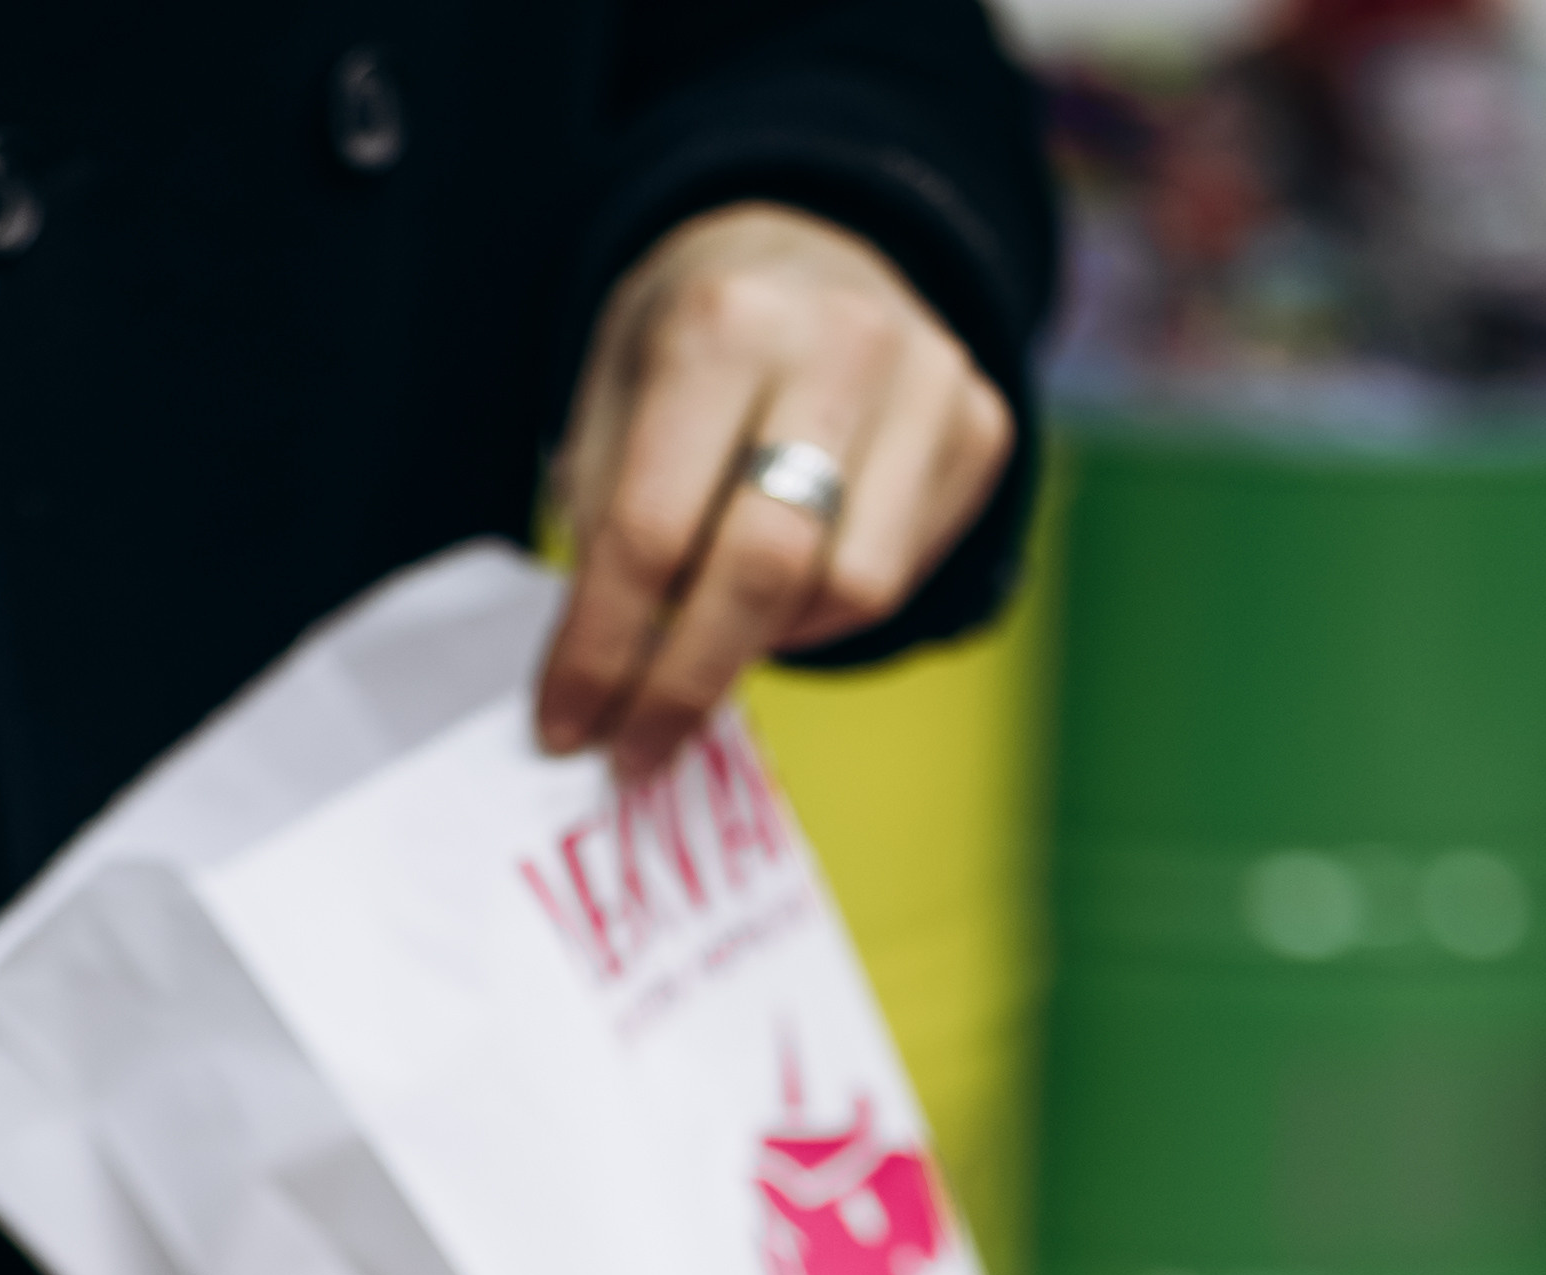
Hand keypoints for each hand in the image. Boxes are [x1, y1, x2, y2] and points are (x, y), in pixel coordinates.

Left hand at [537, 204, 1015, 777]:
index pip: (651, 530)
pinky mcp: (979, 426)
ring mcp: (927, 381)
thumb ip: (606, 526)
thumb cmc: (693, 346)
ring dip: (765, 641)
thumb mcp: (615, 398)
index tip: (566, 727)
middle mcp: (839, 341)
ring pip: (846, 591)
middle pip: (759, 570)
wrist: (813, 253)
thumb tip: (600, 686)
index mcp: (722, 323)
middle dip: (683, 684)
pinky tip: (788, 583)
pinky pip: (896, 577)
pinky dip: (823, 612)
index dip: (601, 650)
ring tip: (717, 626)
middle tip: (635, 750)